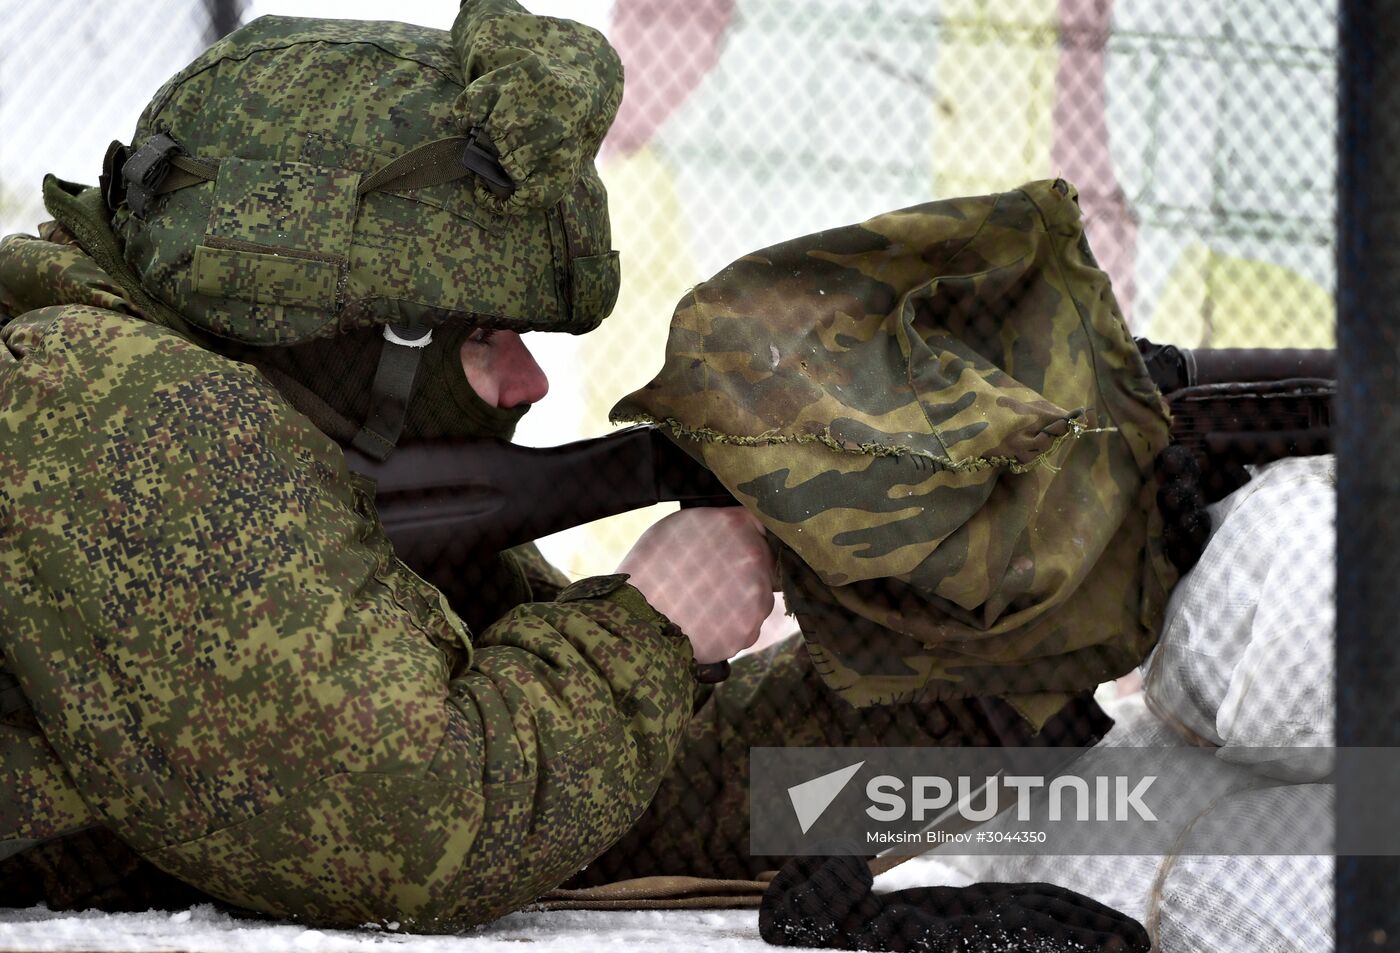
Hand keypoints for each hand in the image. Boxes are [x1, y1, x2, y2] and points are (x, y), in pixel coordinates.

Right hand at [617, 507, 777, 663]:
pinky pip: (747, 628)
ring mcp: (755, 598)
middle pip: (765, 566)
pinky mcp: (748, 631)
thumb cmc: (649, 568)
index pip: (762, 529)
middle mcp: (754, 559)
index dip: (750, 541)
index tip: (736, 552)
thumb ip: (720, 524)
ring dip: (741, 602)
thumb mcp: (680, 526)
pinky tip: (706, 624)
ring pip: (759, 600)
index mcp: (737, 526)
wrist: (635, 619)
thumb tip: (741, 530)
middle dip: (746, 574)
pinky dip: (732, 628)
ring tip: (705, 606)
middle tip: (712, 583)